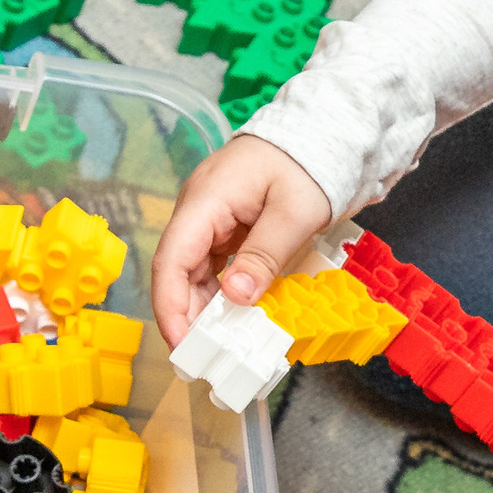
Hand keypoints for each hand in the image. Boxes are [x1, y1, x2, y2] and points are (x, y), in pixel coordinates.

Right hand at [150, 134, 333, 344]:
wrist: (322, 133)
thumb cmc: (310, 163)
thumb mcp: (295, 212)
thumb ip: (265, 254)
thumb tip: (236, 296)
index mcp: (206, 200)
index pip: (172, 260)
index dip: (170, 306)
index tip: (181, 344)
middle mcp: (199, 209)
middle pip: (178, 270)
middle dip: (188, 315)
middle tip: (206, 358)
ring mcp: (212, 217)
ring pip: (196, 271)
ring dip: (207, 307)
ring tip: (225, 345)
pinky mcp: (227, 225)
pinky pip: (217, 264)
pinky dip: (225, 292)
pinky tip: (239, 317)